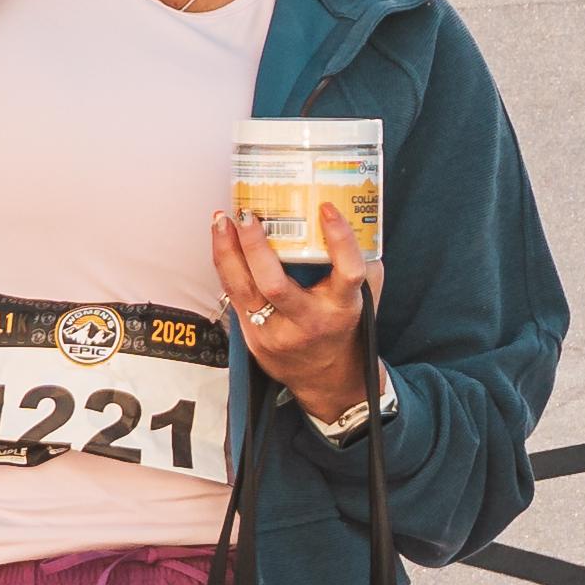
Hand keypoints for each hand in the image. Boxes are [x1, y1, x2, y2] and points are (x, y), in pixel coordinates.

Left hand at [216, 211, 372, 419]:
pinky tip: (221, 239)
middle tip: (248, 215)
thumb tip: (343, 215)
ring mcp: (277, 332)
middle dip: (256, 246)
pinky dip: (225, 264)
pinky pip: (233, 295)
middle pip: (275, 285)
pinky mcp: (253, 337)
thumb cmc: (341, 326)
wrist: (324, 376)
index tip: (327, 209)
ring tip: (222, 219)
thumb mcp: (363, 297)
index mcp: (342, 308)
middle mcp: (309, 322)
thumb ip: (360, 262)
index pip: (347, 273)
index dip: (340, 240)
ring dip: (228, 250)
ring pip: (243, 289)